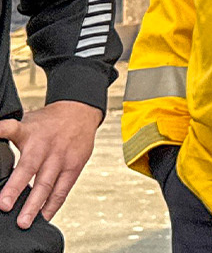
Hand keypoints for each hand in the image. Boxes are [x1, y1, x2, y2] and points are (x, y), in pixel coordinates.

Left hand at [0, 100, 103, 225]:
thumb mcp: (25, 121)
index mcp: (29, 132)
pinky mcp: (74, 167)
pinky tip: (43, 217)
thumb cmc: (47, 122)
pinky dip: (52, 205)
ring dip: (35, 205)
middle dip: (17, 188)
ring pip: (47, 184)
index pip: (12, 131)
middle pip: (30, 168)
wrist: (80, 113)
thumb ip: (7, 132)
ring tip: (24, 222)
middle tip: (4, 206)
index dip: (1, 134)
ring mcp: (61, 158)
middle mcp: (45, 146)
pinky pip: (62, 189)